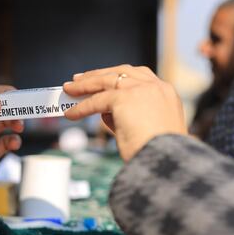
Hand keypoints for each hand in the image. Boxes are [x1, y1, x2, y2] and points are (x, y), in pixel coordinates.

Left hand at [0, 85, 23, 198]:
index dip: (2, 92)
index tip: (17, 93)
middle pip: (0, 109)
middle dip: (13, 108)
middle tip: (24, 111)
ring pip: (6, 124)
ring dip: (15, 123)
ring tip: (19, 127)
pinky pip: (7, 142)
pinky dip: (14, 141)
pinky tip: (14, 144)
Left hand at [63, 65, 186, 160]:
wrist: (164, 162)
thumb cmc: (157, 154)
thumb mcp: (145, 129)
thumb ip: (126, 116)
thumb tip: (104, 111)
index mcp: (165, 93)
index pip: (138, 75)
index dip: (117, 75)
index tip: (102, 78)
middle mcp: (155, 86)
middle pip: (120, 72)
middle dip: (98, 75)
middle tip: (79, 79)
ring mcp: (140, 90)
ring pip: (106, 81)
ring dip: (84, 85)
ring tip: (69, 90)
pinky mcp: (124, 99)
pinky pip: (96, 101)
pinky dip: (81, 108)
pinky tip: (71, 114)